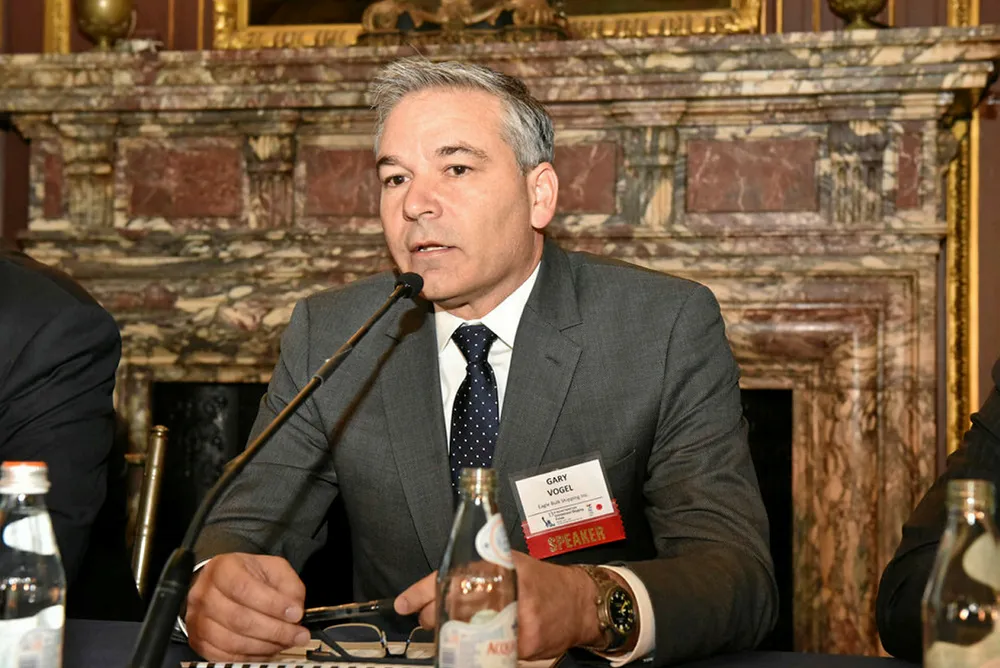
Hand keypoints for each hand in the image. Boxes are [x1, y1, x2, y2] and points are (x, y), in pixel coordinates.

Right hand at [185, 553, 309, 661]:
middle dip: (274, 630)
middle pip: (238, 618)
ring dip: (265, 646)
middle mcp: (204, 594)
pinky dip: (250, 656)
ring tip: (285, 642)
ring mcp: (198, 619)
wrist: (226, 585)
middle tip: (297, 634)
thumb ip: (288, 586)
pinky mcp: (200, 641)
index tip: (295, 613)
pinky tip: (268, 650)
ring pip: (232, 641)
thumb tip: (295, 610)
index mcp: (222, 569)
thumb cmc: (250, 576)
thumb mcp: (274, 569)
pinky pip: (225, 656)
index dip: (272, 604)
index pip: (244, 588)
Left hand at [394, 551, 601, 659]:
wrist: (579, 602)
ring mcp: (515, 618)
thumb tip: (436, 589)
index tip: (403, 603)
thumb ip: (479, 571)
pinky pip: (491, 651)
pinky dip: (479, 651)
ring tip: (451, 634)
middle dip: (434, 618)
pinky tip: (478, 646)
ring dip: (452, 637)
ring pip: (467, 634)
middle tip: (430, 619)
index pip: (449, 576)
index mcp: (498, 564)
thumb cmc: (543, 582)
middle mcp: (506, 588)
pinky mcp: (524, 643)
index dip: (421, 592)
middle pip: (452, 608)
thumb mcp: (510, 563)